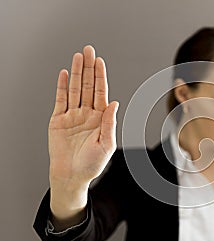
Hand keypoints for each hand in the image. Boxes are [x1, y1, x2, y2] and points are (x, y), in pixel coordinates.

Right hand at [48, 45, 118, 189]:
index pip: (101, 92)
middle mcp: (87, 114)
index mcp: (100, 118)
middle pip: (88, 86)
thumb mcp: (106, 144)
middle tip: (89, 50)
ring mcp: (72, 115)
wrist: (72, 176)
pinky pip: (60, 100)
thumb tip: (115, 102)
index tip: (100, 61)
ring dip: (76, 72)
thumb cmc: (92, 164)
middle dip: (89, 68)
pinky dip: (62, 86)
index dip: (100, 76)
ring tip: (78, 56)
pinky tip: (64, 74)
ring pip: (74, 89)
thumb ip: (110, 123)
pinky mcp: (58, 120)